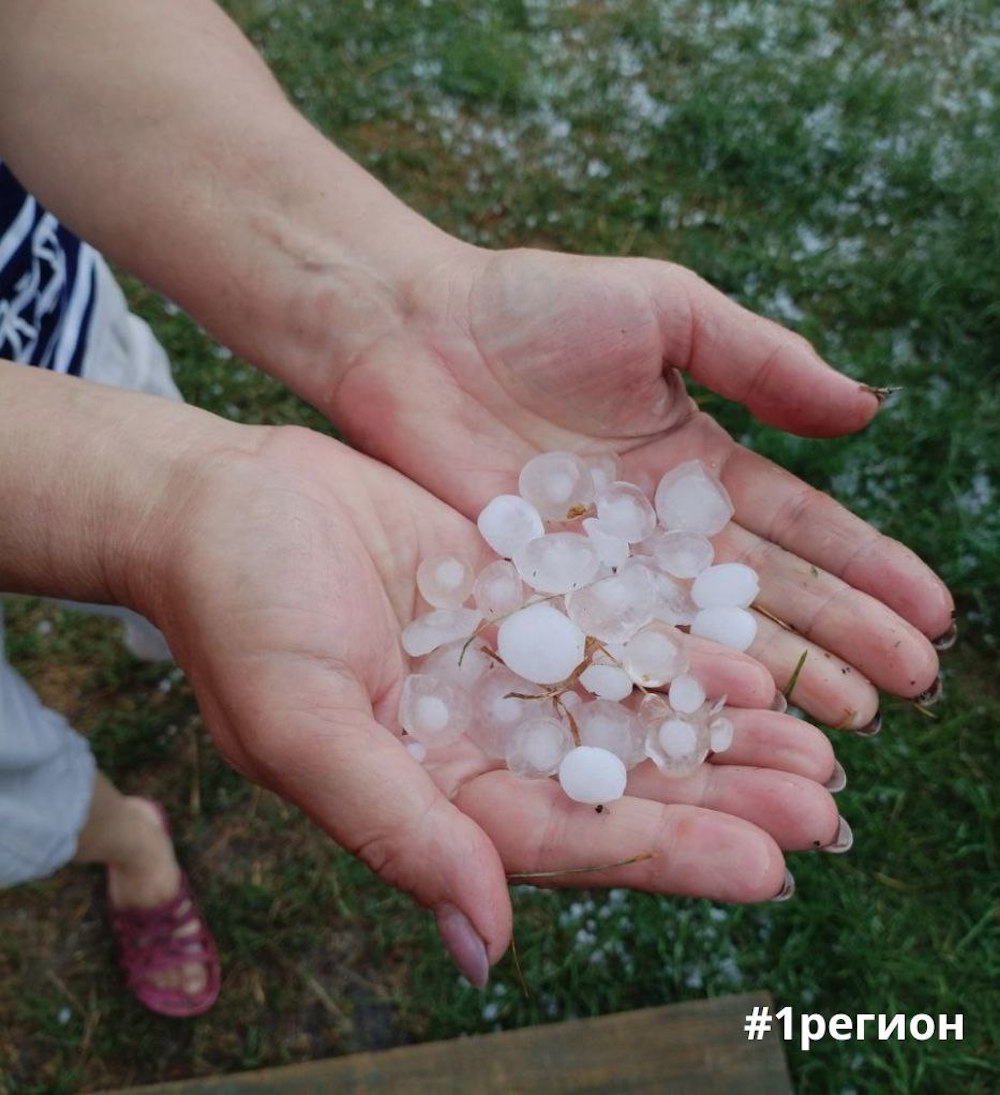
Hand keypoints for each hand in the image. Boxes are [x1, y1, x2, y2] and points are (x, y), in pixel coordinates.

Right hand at [144, 425, 844, 982]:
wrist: (225, 501)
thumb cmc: (237, 611)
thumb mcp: (304, 723)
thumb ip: (394, 826)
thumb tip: (485, 943)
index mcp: (429, 791)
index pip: (562, 839)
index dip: (662, 853)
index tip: (763, 864)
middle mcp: (477, 740)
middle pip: (615, 783)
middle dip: (718, 800)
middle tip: (822, 809)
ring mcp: (501, 668)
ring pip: (626, 711)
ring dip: (716, 734)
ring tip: (813, 744)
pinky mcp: (514, 598)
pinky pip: (607, 632)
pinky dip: (673, 651)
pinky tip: (743, 663)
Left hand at [322, 246, 952, 727]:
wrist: (413, 332)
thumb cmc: (535, 307)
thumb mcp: (668, 314)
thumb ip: (762, 361)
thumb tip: (869, 409)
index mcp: (698, 467)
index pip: (800, 528)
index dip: (866, 570)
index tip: (931, 614)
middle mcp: (660, 532)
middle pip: (764, 597)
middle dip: (840, 639)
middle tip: (910, 689)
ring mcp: (602, 571)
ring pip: (703, 636)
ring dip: (775, 679)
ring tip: (846, 723)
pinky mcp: (541, 596)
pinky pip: (616, 647)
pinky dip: (673, 683)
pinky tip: (727, 718)